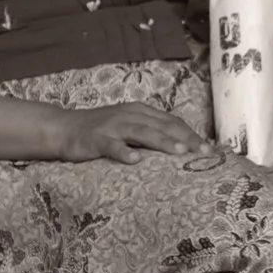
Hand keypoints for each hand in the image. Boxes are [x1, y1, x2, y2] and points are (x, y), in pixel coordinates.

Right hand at [62, 104, 211, 162]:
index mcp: (140, 112)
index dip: (192, 134)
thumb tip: (182, 147)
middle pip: (162, 125)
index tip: (210, 149)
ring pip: (141, 132)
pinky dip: (123, 152)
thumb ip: (151, 133)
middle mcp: (129, 116)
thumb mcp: (129, 126)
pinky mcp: (96, 139)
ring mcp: (112, 127)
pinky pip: (111, 146)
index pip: (172, 122)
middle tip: (204, 152)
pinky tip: (135, 160)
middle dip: (185, 138)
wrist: (63, 128)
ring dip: (162, 141)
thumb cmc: (101, 131)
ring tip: (179, 152)